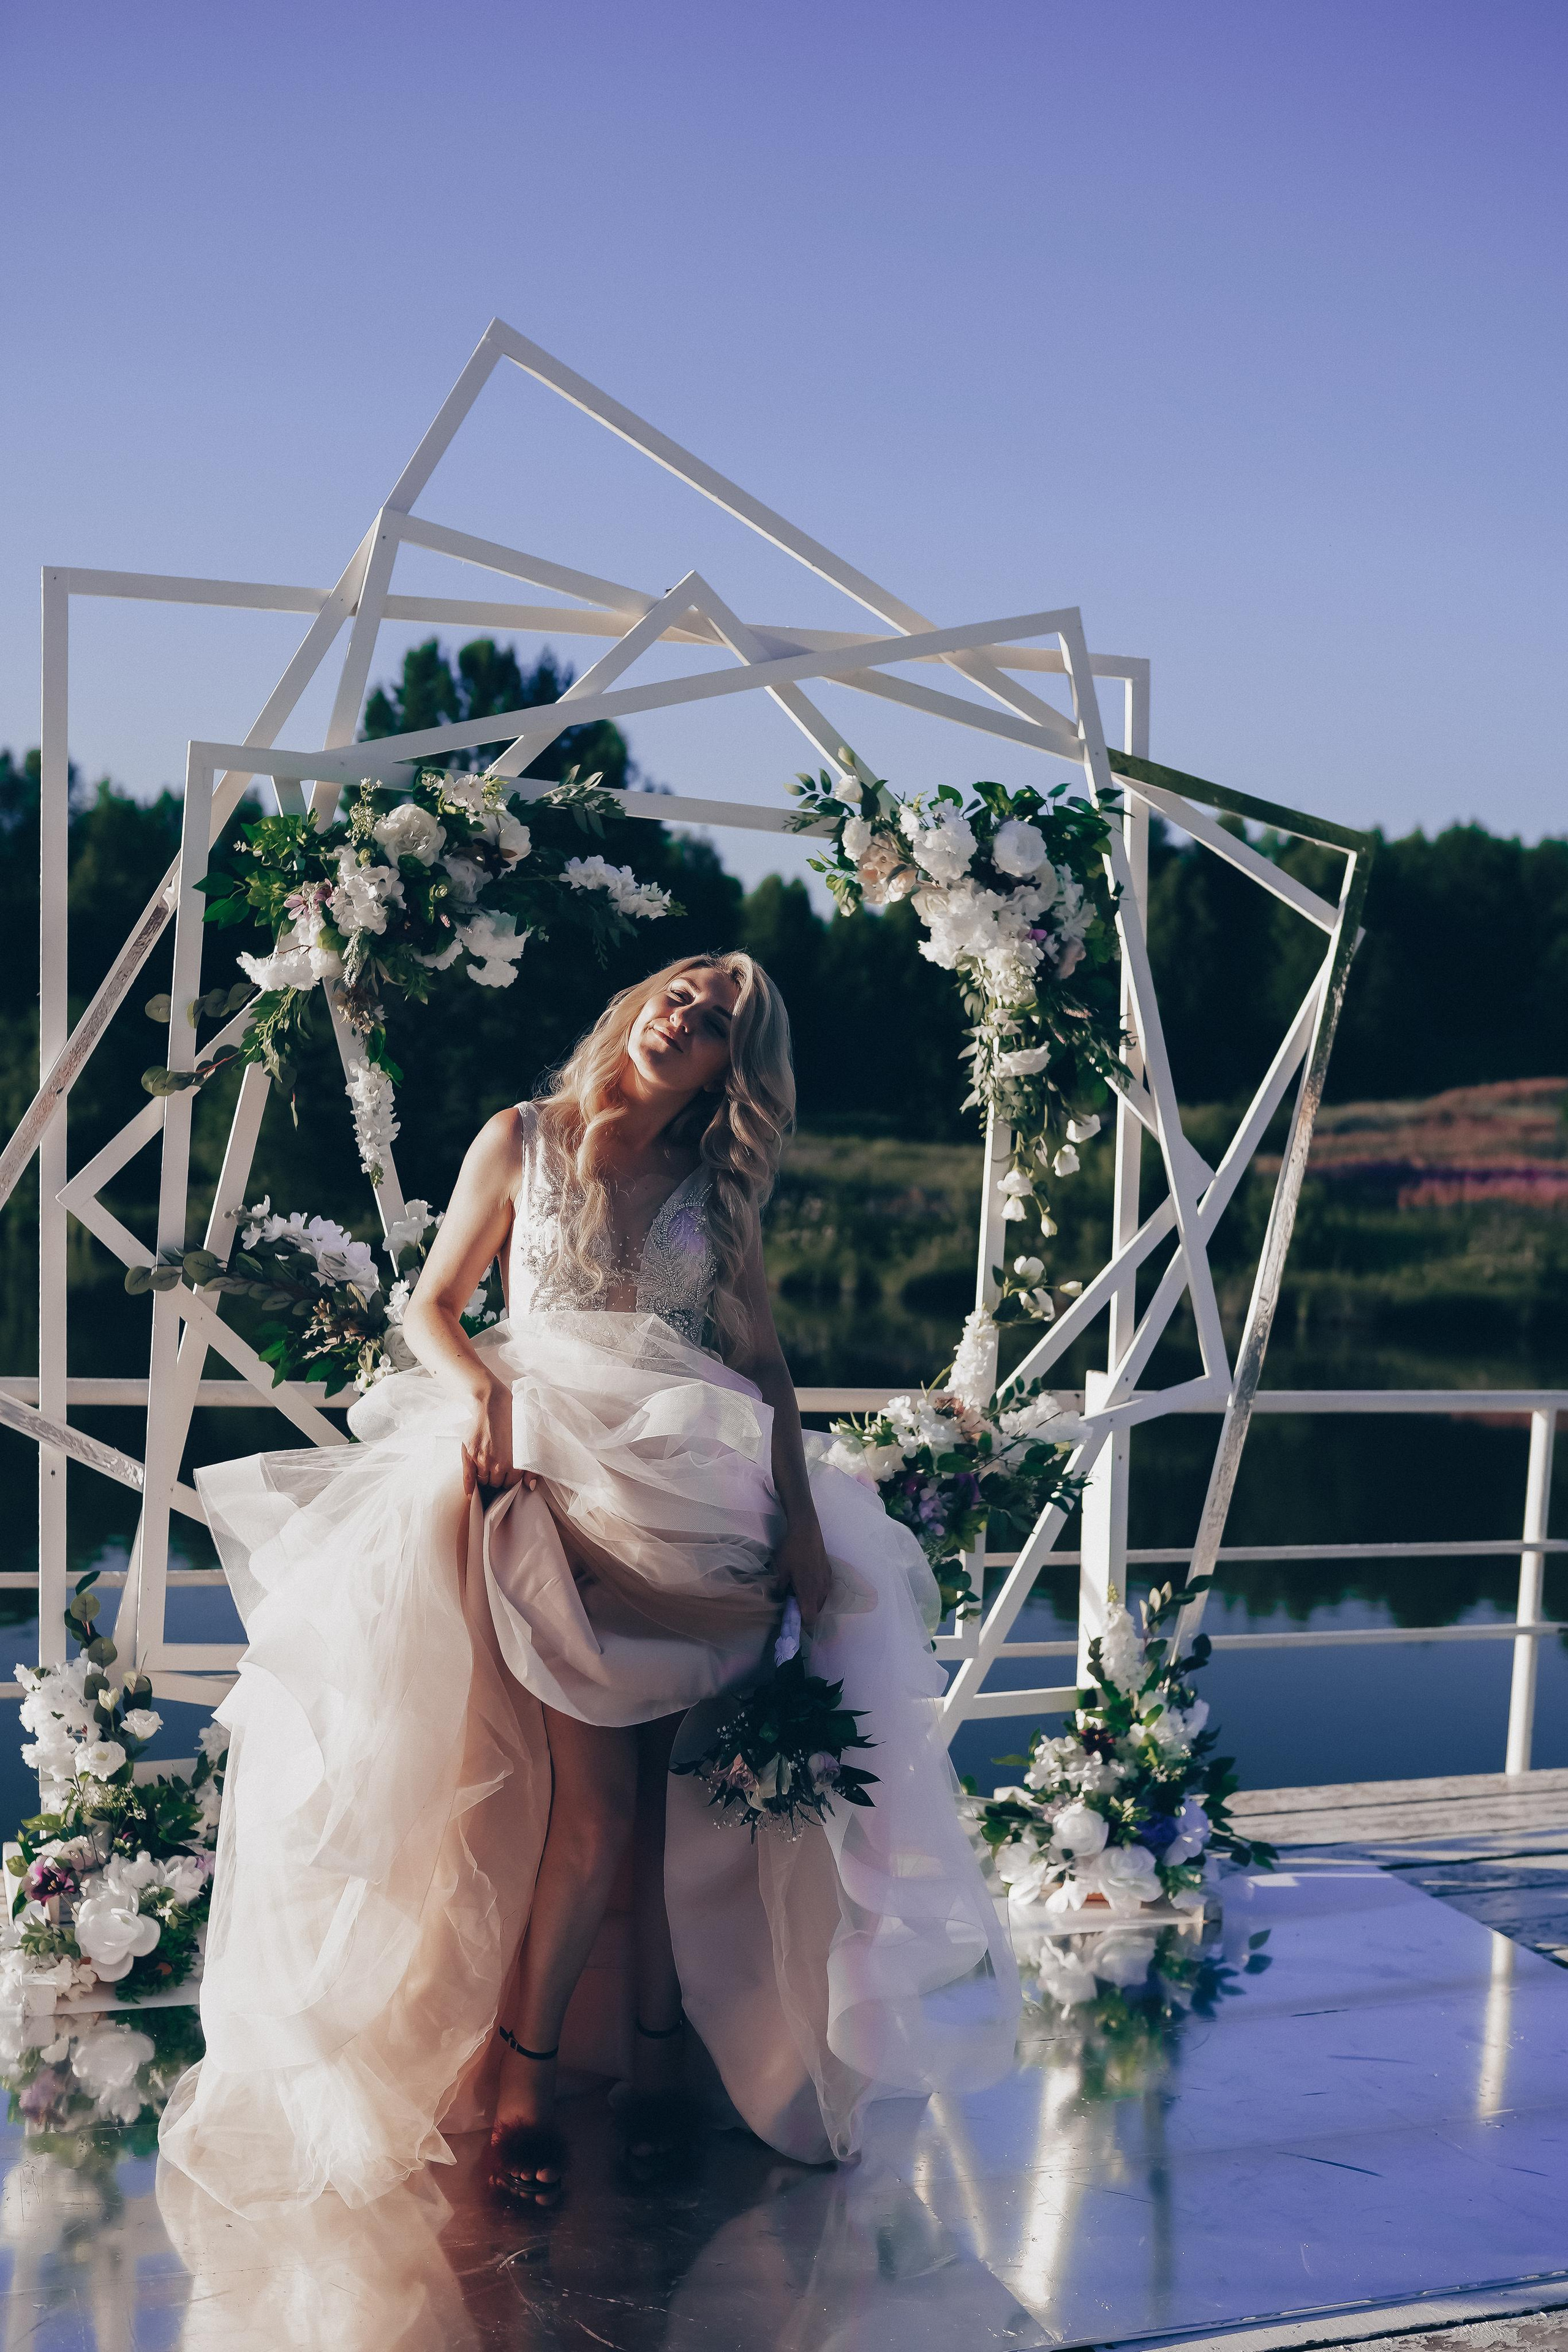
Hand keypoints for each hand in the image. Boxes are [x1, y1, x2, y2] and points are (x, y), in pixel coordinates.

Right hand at [461, 1379, 536, 1499]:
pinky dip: (470, 1487)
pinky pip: (468, 1478)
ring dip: (486, 1478)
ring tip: (488, 1469)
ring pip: (483, 1481)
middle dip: (499, 1478)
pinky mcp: (469, 1454)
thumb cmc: (510, 1417)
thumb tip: (530, 1486)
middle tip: (499, 1470)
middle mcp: (498, 1464)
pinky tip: (471, 1493)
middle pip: (497, 1483)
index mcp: (514, 1461)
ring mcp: (481, 1460)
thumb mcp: (526, 1440)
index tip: (509, 1476)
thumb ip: (530, 1465)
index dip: (510, 1480)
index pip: (511, 1483)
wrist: (488, 1401)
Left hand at [772, 1517, 831, 1630]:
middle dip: (805, 1612)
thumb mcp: (781, 1570)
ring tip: (798, 1591)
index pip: (810, 1619)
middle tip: (792, 1604)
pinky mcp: (829, 1573)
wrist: (807, 1531)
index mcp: (809, 1593)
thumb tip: (777, 1600)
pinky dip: (816, 1592)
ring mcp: (827, 1582)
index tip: (791, 1620)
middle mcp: (821, 1590)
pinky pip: (824, 1590)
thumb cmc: (792, 1551)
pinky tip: (807, 1581)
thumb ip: (779, 1589)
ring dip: (811, 1602)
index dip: (801, 1624)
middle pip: (816, 1612)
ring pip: (821, 1601)